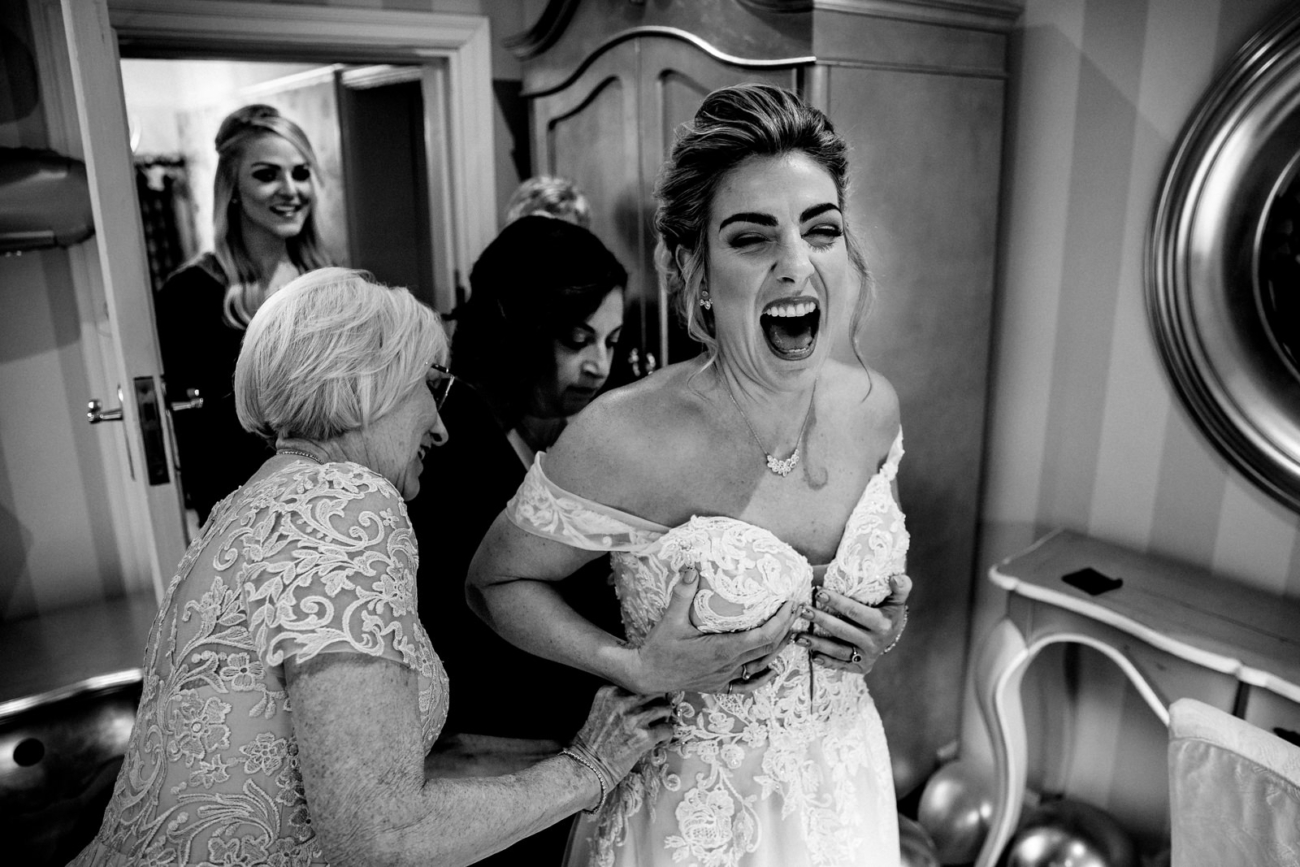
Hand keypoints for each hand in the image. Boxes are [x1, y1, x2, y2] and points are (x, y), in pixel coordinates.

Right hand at [574, 685, 674, 781]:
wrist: (588, 767)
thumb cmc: (592, 741)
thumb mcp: (600, 709)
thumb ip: (618, 699)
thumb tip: (645, 697)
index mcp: (609, 692)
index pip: (638, 682)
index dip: (644, 694)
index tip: (646, 702)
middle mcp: (622, 701)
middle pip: (654, 692)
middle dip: (657, 702)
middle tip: (656, 714)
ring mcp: (634, 718)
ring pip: (665, 708)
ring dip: (664, 718)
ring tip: (659, 726)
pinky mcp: (645, 737)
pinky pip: (668, 729)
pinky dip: (666, 735)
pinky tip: (659, 740)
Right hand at [628, 566, 795, 694]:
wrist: (646, 675)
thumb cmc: (659, 648)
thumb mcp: (670, 619)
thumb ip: (683, 594)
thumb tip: (691, 567)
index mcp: (722, 650)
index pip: (763, 637)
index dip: (781, 621)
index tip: (790, 604)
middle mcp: (728, 666)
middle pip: (768, 648)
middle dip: (786, 628)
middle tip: (797, 608)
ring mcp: (725, 678)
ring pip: (762, 664)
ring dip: (779, 648)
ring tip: (790, 629)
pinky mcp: (719, 685)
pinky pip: (748, 684)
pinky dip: (763, 676)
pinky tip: (772, 668)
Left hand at [795, 573, 910, 674]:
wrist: (893, 635)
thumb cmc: (889, 611)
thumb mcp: (898, 599)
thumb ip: (901, 586)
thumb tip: (895, 577)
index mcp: (882, 624)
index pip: (855, 612)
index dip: (836, 602)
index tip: (818, 592)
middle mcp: (875, 643)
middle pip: (842, 631)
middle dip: (821, 620)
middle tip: (802, 610)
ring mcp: (867, 657)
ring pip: (838, 651)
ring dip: (817, 644)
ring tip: (797, 636)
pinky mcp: (861, 667)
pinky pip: (841, 665)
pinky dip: (826, 662)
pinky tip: (812, 656)